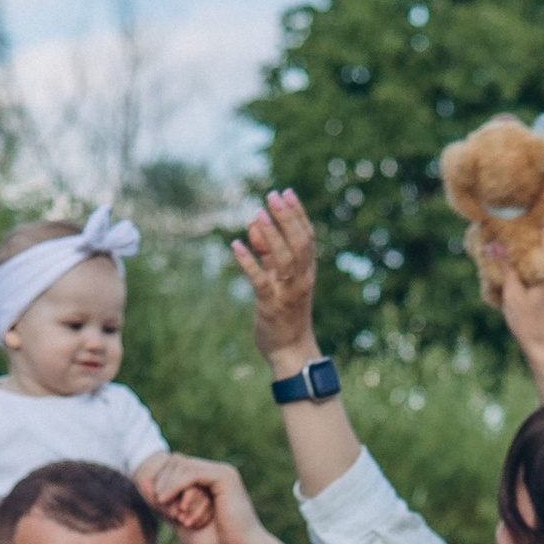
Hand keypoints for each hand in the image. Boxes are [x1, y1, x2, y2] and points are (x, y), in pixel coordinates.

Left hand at [148, 455, 262, 543]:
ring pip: (181, 465)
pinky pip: (191, 472)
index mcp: (206, 481)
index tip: (164, 510)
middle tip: (170, 513)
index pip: (172, 467)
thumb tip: (140, 479)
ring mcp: (221, 471)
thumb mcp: (177, 519)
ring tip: (176, 514)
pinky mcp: (225, 476)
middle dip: (164, 484)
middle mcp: (214, 472)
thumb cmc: (212, 543)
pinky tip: (173, 503)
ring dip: (170, 489)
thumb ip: (161, 501)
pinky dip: (177, 486)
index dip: (161, 484)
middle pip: (174, 461)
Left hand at [232, 190, 321, 369]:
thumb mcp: (280, 280)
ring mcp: (287, 292)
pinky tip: (236, 246)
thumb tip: (253, 225)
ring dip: (271, 236)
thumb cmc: (286, 313)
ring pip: (283, 259)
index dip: (298, 214)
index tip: (286, 193)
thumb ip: (268, 253)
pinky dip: (248, 262)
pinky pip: (260, 280)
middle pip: (298, 243)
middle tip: (273, 196)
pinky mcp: (270, 305)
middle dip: (286, 218)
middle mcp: (301, 279)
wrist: (291, 351)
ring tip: (258, 214)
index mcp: (307, 272)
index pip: (307, 237)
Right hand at [484, 221, 543, 368]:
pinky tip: (521, 257)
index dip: (538, 222)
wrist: (542, 344)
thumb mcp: (512, 294)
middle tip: (520, 226)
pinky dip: (539, 252)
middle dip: (541, 227)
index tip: (520, 218)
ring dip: (540, 240)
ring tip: (518, 239)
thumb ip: (505, 267)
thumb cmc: (527, 322)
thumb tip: (493, 244)